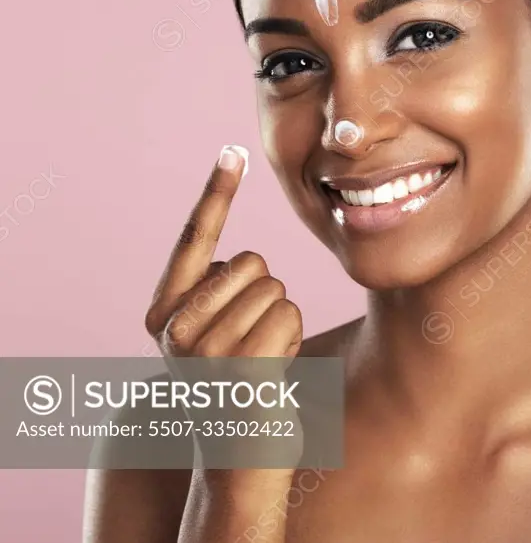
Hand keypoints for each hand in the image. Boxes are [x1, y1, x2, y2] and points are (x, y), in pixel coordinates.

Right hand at [143, 145, 304, 466]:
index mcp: (164, 313)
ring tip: (260, 358)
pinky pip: (287, 313)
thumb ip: (219, 297)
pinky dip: (290, 337)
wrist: (240, 454)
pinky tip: (272, 370)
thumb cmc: (237, 384)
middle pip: (252, 263)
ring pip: (275, 288)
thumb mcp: (216, 335)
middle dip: (265, 295)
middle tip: (250, 340)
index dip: (215, 193)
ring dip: (280, 320)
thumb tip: (246, 262)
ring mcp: (204, 350)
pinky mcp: (240, 367)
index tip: (234, 150)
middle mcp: (174, 329)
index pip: (194, 240)